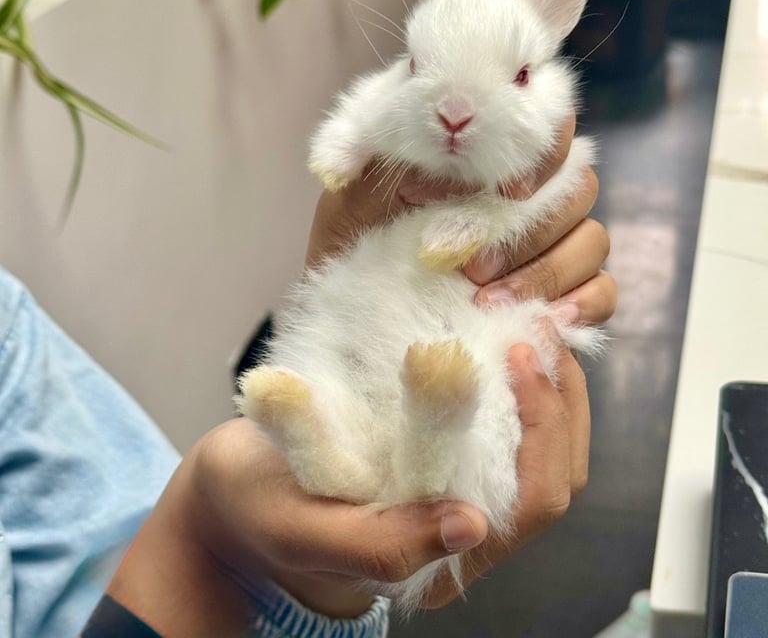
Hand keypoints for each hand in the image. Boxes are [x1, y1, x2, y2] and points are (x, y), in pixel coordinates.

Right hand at [101, 339, 589, 635]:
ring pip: (530, 445)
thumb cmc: (256, 515)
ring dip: (542, 384)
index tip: (521, 354)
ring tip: (526, 324)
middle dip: (559, 398)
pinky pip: (499, 422)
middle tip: (537, 326)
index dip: (543, 427)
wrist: (231, 493)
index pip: (529, 502)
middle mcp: (457, 531)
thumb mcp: (303, 531)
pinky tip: (496, 336)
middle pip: (548, 472)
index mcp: (438, 562)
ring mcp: (449, 490)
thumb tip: (470, 525)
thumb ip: (380, 543)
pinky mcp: (435, 458)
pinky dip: (511, 379)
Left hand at [306, 112, 616, 325]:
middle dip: (530, 229)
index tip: (505, 191)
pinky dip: (582, 302)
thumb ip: (395, 162)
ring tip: (488, 301)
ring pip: (591, 239)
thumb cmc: (352, 241)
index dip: (539, 155)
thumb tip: (454, 154)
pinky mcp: (559, 291)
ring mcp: (550, 243)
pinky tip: (544, 319)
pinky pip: (602, 289)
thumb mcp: (355, 196)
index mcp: (486, 157)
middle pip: (578, 187)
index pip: (548, 127)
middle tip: (473, 265)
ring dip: (547, 270)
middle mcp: (529, 193)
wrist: (347, 307)